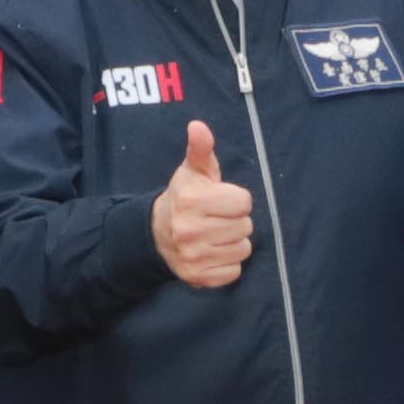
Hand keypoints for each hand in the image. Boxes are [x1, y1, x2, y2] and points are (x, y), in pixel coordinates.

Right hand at [151, 122, 256, 287]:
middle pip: (246, 226)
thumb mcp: (193, 170)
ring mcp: (193, 257)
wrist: (158, 233)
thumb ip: (201, 148)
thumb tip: (198, 127)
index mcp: (191, 201)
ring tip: (215, 234)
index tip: (220, 199)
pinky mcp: (198, 277)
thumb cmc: (185, 196)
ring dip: (233, 242)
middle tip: (217, 218)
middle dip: (235, 220)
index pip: (244, 202)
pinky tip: (212, 252)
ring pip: (243, 249)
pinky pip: (235, 271)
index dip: (236, 199)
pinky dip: (227, 263)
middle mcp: (189, 230)